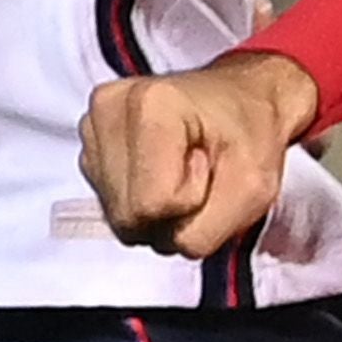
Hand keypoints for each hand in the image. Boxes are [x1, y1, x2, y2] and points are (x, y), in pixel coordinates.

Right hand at [80, 47, 318, 259]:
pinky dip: (140, 200)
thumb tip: (164, 242)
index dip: (193, 201)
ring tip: (180, 170)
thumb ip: (205, 231)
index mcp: (151, 104)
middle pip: (128, 217)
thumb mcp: (253, 189)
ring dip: (155, 210)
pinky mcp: (89, 144)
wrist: (240, 99)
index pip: (154, 204)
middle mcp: (109, 108)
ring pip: (117, 217)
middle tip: (197, 172)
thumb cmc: (250, 135)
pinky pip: (111, 205)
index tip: (209, 165)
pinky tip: (159, 171)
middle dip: (170, 212)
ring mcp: (92, 125)